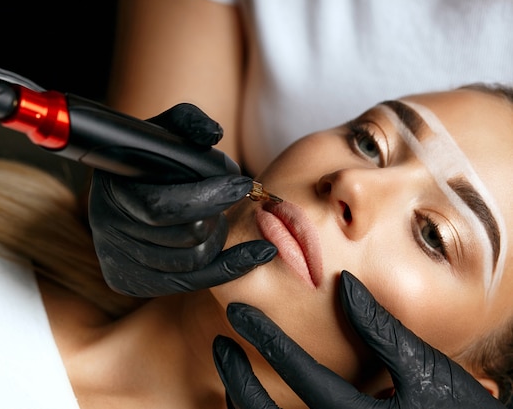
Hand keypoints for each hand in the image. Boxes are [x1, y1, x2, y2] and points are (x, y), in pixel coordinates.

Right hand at [88, 103, 276, 296]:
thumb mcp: (162, 131)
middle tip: (227, 198)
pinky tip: (256, 254)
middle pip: (185, 237)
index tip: (241, 183)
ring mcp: (117, 261)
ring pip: (192, 262)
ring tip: (217, 218)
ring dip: (217, 238)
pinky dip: (228, 268)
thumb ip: (188, 122)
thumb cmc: (148, 159)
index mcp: (112, 192)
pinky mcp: (131, 283)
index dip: (208, 197)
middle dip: (216, 215)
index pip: (162, 208)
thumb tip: (212, 134)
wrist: (118, 193)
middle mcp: (109, 231)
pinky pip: (191, 283)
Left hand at [212, 271, 504, 408]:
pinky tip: (251, 399)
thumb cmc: (457, 407)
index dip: (265, 337)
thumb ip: (380, 328)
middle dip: (236, 379)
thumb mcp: (423, 366)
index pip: (297, 371)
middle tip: (222, 347)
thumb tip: (346, 285)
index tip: (238, 313)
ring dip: (242, 402)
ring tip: (229, 370)